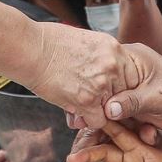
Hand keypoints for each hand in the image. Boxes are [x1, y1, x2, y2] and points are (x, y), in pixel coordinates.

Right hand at [25, 26, 159, 128]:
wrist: (29, 48)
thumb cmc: (48, 42)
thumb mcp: (84, 41)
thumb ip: (100, 57)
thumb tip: (101, 72)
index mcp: (114, 48)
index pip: (132, 76)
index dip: (121, 87)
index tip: (110, 92)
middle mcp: (113, 65)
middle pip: (125, 93)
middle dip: (110, 100)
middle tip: (94, 100)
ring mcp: (102, 83)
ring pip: (112, 109)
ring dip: (98, 111)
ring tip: (79, 104)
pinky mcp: (88, 100)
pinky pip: (98, 121)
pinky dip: (87, 120)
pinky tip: (74, 111)